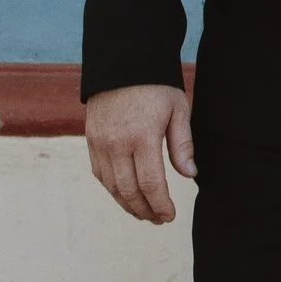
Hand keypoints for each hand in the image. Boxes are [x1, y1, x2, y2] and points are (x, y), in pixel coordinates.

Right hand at [86, 84, 195, 223]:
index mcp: (142, 136)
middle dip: (145, 210)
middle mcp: (117, 143)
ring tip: (143, 213)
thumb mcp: (178, 110)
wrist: (122, 61)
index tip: (170, 216)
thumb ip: (182, 145)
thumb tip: (190, 175)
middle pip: (129, 191)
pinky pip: (99, 174)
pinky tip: (125, 195)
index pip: (151, 184)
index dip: (160, 205)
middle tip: (158, 219)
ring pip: (111, 187)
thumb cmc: (156, 85)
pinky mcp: (90, 139)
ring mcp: (100, 142)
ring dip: (127, 205)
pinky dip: (112, 189)